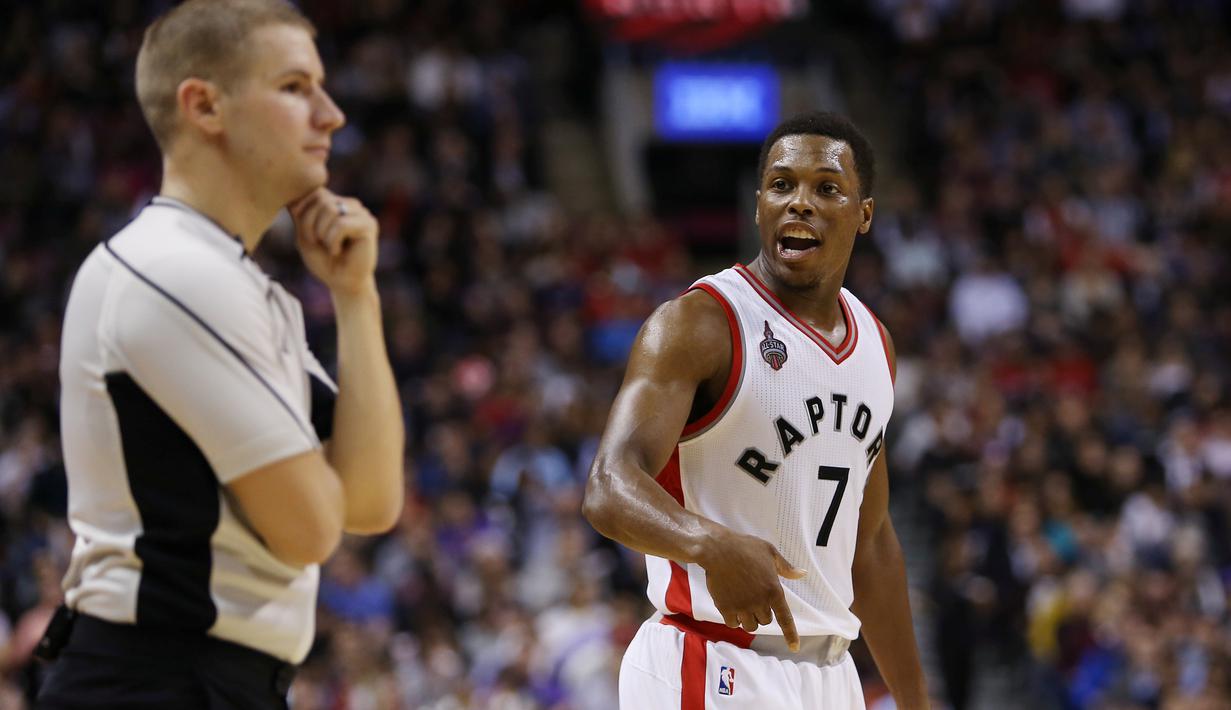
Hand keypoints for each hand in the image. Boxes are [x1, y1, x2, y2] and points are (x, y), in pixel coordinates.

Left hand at [288, 187, 377, 294]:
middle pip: (322, 199)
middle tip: (316, 243)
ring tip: (329, 248)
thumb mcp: (305, 234)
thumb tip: (290, 195)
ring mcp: (362, 213)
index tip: (307, 236)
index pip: (315, 192)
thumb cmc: (325, 261)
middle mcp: (351, 204)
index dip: (303, 212)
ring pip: (331, 209)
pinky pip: (341, 224)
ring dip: (322, 234)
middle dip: (310, 224)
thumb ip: (300, 214)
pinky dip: (333, 241)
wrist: (343, 283)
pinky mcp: (369, 225)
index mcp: (337, 202)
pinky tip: (338, 251)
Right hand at [698, 526, 805, 649]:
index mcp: (774, 590)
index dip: (791, 635)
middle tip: (753, 598)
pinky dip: (733, 619)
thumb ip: (786, 567)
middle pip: (765, 621)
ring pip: (750, 626)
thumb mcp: (770, 552)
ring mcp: (742, 606)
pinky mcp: (726, 608)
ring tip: (741, 603)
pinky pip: (733, 624)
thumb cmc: (745, 548)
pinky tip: (730, 606)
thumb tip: (802, 573)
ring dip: (747, 619)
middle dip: (761, 613)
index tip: (794, 648)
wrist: (718, 549)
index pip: (785, 618)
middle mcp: (760, 602)